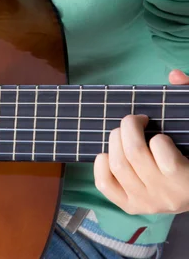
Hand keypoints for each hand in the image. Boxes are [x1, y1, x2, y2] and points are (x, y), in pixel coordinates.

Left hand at [93, 70, 188, 214]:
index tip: (157, 128)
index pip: (163, 152)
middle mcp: (165, 194)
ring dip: (115, 140)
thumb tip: (175, 75)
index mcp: (186, 178)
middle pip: (133, 154)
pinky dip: (101, 163)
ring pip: (117, 165)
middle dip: (129, 127)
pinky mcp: (129, 205)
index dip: (157, 136)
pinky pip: (104, 183)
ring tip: (124, 133)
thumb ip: (187, 97)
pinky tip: (109, 152)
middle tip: (135, 121)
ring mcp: (145, 202)